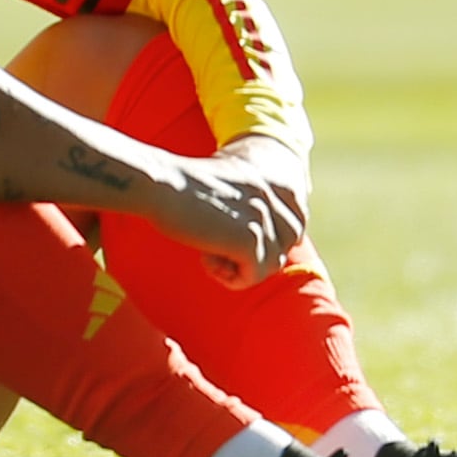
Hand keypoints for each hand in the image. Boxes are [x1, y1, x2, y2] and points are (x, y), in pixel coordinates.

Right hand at [146, 151, 309, 288]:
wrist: (159, 185)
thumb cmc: (182, 189)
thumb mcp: (231, 187)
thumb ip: (255, 205)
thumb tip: (273, 247)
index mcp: (272, 179)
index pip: (297, 221)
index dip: (276, 238)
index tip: (243, 238)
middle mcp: (273, 195)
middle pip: (288, 244)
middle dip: (261, 254)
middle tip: (224, 248)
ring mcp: (263, 217)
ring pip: (272, 264)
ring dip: (242, 267)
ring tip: (211, 253)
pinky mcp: (249, 239)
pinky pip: (253, 275)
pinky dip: (231, 277)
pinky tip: (207, 260)